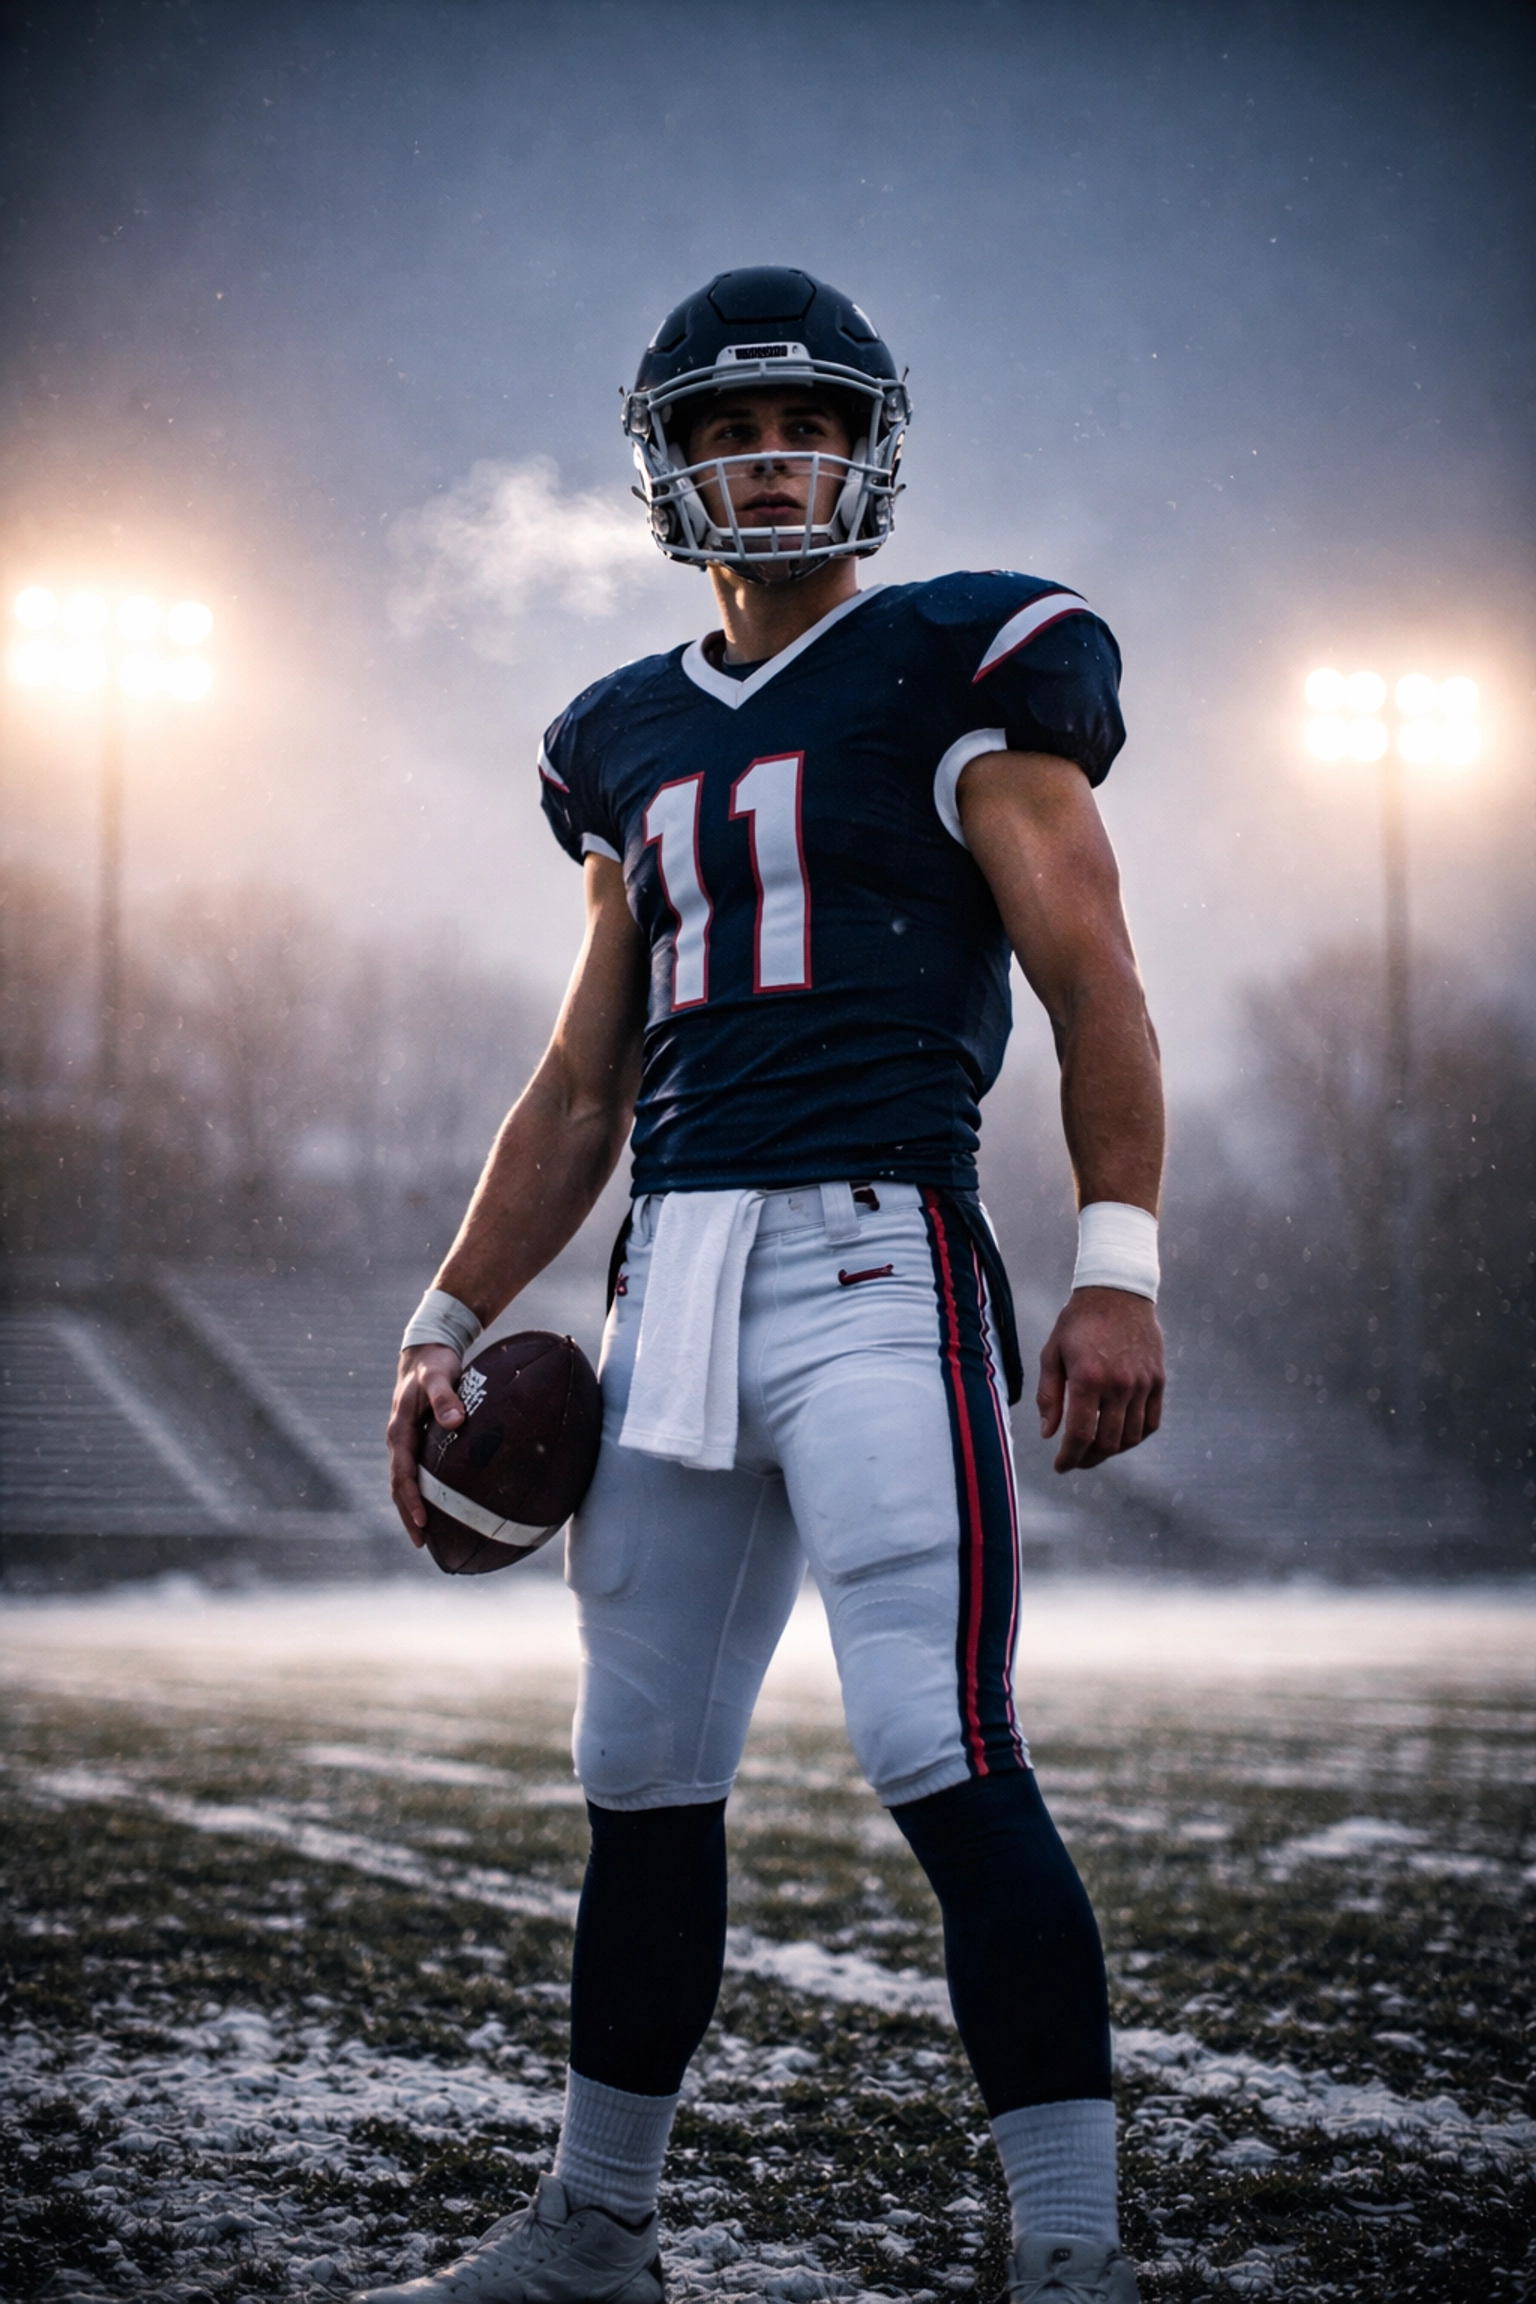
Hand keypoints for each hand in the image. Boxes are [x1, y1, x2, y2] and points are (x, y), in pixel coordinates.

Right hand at [386, 1344, 464, 1542]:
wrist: (425, 1352)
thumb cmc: (434, 1364)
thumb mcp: (439, 1376)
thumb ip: (446, 1397)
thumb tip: (456, 1422)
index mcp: (399, 1430)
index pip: (402, 1473)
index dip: (410, 1499)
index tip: (422, 1521)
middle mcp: (398, 1440)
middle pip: (398, 1485)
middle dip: (407, 1514)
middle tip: (421, 1544)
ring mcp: (405, 1441)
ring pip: (404, 1481)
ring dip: (411, 1507)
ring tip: (425, 1535)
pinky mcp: (415, 1440)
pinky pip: (414, 1472)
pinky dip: (420, 1492)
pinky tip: (437, 1505)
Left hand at [1036, 1287, 1164, 1472]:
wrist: (1117, 1290)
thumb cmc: (1078, 1321)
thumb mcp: (1052, 1353)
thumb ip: (1049, 1395)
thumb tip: (1048, 1434)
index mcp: (1088, 1378)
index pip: (1080, 1436)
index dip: (1069, 1458)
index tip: (1060, 1466)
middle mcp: (1119, 1385)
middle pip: (1107, 1443)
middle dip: (1088, 1459)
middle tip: (1075, 1460)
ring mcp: (1142, 1384)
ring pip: (1130, 1437)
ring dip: (1111, 1451)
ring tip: (1095, 1450)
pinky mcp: (1157, 1380)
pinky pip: (1151, 1422)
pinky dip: (1136, 1437)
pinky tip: (1120, 1437)